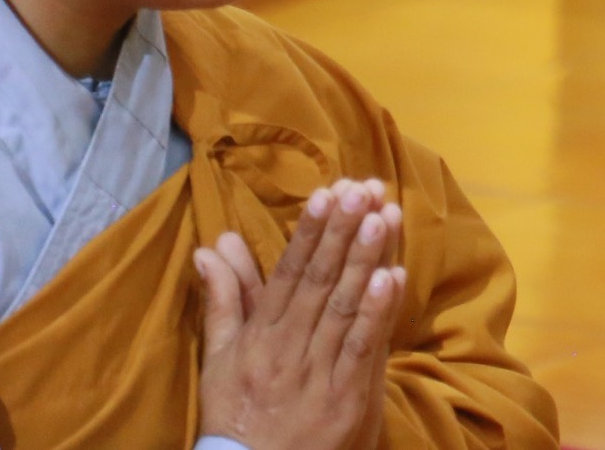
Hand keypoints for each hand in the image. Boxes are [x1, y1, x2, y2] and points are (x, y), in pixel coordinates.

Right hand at [194, 178, 405, 449]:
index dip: (309, 232)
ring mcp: (317, 372)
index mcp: (260, 335)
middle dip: (342, 233)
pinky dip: (376, 313)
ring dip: (364, 260)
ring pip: (343, 307)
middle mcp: (287, 348)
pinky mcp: (345, 397)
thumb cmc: (236, 415)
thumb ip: (225, 300)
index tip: (327, 193)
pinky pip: (362, 348)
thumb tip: (214, 246)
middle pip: (319, 282)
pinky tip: (391, 278)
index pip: (288, 274)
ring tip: (383, 217)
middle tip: (363, 189)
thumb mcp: (221, 358)